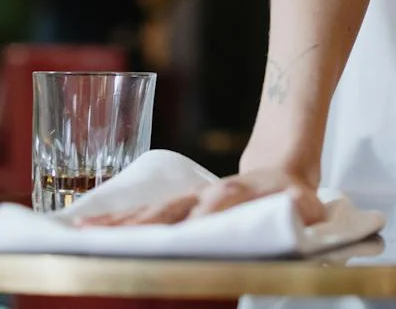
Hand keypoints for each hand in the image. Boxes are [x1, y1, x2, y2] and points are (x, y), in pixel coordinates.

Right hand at [73, 165, 326, 227]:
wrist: (282, 160)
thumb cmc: (292, 193)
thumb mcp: (307, 204)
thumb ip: (303, 213)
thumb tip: (306, 216)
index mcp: (237, 197)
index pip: (214, 210)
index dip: (198, 223)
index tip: (179, 237)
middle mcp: (207, 197)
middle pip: (170, 212)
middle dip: (140, 228)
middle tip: (105, 242)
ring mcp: (190, 199)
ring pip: (150, 212)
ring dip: (118, 225)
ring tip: (81, 235)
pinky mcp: (178, 204)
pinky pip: (143, 212)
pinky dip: (114, 221)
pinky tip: (84, 228)